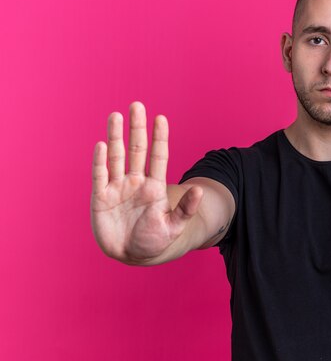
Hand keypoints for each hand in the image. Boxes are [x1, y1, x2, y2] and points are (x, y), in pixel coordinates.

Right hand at [90, 102, 202, 262]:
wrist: (131, 255)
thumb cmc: (155, 241)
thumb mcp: (174, 227)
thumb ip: (186, 209)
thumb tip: (200, 190)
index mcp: (154, 186)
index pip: (158, 156)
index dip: (159, 138)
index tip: (161, 118)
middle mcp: (136, 182)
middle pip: (137, 149)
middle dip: (137, 128)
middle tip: (137, 105)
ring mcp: (118, 188)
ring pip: (116, 156)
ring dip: (115, 137)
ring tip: (116, 115)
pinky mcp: (100, 197)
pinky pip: (100, 175)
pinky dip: (100, 161)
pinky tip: (101, 145)